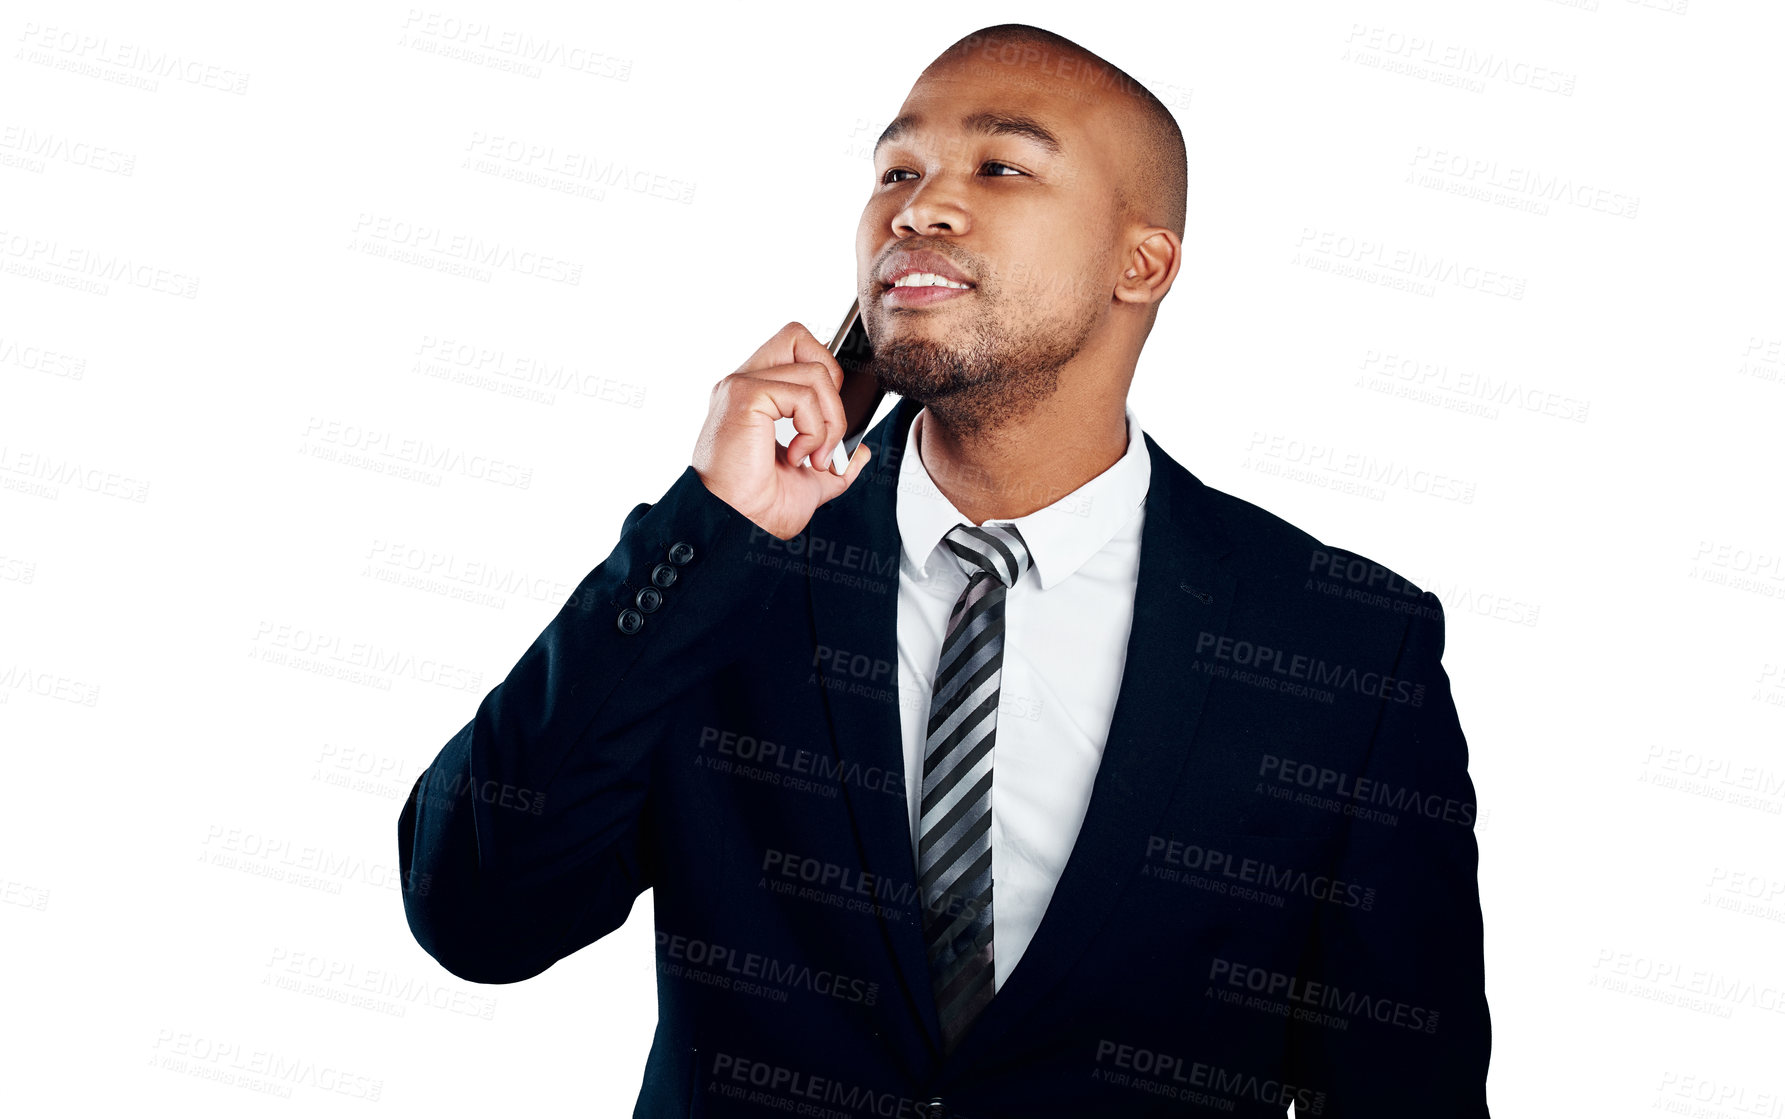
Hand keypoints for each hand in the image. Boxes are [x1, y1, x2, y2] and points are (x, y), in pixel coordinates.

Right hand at [692, 321, 872, 539]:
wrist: (733, 525)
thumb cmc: (756, 507)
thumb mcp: (809, 483)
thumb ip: (834, 462)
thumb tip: (858, 452)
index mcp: (754, 395)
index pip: (795, 349)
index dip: (824, 375)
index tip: (825, 425)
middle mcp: (743, 383)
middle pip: (799, 336)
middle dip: (830, 380)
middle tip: (826, 428)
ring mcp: (741, 386)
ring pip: (814, 370)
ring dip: (829, 420)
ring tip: (814, 457)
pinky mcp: (743, 395)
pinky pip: (803, 395)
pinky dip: (814, 430)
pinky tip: (798, 457)